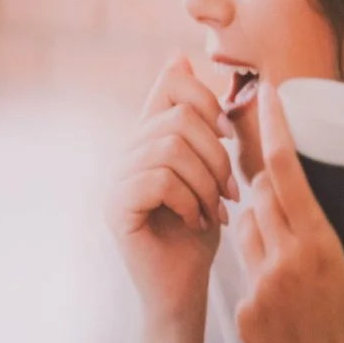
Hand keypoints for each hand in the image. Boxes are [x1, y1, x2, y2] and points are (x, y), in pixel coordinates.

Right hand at [112, 55, 237, 328]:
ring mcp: (115, 178)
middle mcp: (127, 151)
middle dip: (217, 155)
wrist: (187, 285)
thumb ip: (202, 124)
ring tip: (215, 210)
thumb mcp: (212, 169)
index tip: (228, 132)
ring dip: (206, 182)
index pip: (169, 85)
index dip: (205, 99)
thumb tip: (180, 57)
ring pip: (169, 148)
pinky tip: (195, 221)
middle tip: (229, 191)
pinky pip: (157, 180)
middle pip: (178, 118)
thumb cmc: (204, 229)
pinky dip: (188, 201)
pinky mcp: (114, 206)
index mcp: (151, 136)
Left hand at [229, 80, 343, 342]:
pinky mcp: (241, 309)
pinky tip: (280, 279)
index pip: (283, 175)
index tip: (268, 99)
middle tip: (278, 161)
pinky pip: (244, 267)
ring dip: (259, 215)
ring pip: (246, 228)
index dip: (272, 131)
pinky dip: (259, 260)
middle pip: (258, 194)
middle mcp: (281, 262)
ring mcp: (255, 286)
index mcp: (318, 251)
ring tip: (281, 221)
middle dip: (263, 172)